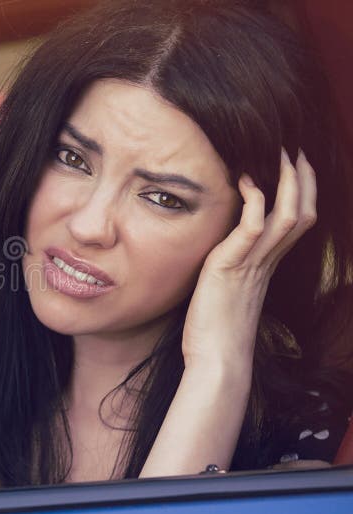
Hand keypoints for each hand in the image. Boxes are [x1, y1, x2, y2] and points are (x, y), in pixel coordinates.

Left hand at [182, 148, 316, 371]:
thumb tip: (218, 250)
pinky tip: (244, 180)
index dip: (300, 191)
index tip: (293, 164)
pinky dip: (255, 200)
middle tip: (294, 148)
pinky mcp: (232, 267)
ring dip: (287, 181)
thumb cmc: (214, 330)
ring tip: (278, 153)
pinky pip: (254, 227)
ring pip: (289, 215)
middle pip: (303, 212)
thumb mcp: (225, 289)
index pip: (297, 221)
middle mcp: (267, 262)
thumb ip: (230, 266)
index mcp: (267, 266)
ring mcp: (253, 265)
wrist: (215, 361)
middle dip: (302, 178)